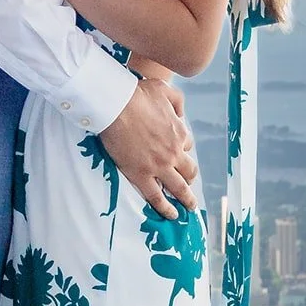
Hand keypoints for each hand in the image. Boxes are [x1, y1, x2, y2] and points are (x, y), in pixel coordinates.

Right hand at [99, 78, 196, 220]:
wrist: (116, 106)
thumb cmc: (137, 95)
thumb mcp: (165, 90)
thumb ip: (177, 101)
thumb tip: (181, 113)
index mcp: (180, 133)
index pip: (186, 146)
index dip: (180, 148)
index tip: (173, 150)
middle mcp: (174, 153)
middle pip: (189, 171)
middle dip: (189, 177)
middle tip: (188, 183)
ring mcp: (159, 167)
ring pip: (179, 188)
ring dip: (186, 199)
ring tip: (188, 207)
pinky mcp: (141, 176)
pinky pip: (157, 197)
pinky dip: (166, 208)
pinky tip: (172, 215)